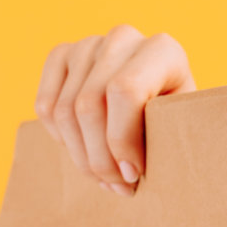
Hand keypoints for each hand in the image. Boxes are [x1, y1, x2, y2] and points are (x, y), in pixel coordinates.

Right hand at [34, 24, 197, 195]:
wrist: (161, 101)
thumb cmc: (176, 124)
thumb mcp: (181, 131)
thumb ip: (162, 143)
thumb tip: (129, 174)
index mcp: (163, 51)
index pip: (125, 91)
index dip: (122, 141)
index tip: (133, 175)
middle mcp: (123, 39)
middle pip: (89, 105)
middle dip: (100, 158)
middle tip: (119, 187)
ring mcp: (88, 45)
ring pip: (65, 111)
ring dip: (82, 158)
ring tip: (106, 180)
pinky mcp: (61, 56)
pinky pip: (46, 107)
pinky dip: (62, 140)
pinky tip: (85, 152)